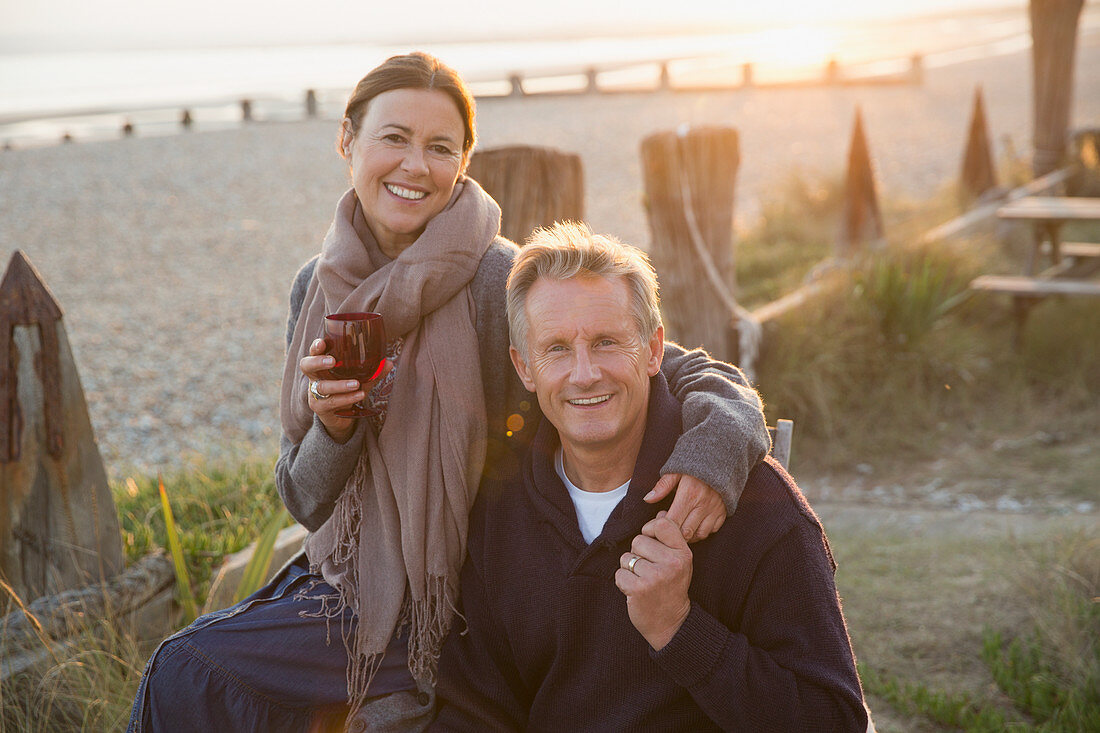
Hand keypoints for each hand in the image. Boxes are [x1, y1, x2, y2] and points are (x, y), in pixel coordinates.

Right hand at [299, 338, 390, 442]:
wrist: (341, 418)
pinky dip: (347, 398)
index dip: (315, 348)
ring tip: (356, 384)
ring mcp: (315, 393)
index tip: (322, 343)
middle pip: (307, 366)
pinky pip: (332, 402)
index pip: (314, 353)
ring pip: (322, 387)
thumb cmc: (347, 391)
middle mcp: (315, 377)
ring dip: (339, 385)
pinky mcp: (321, 408)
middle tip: (332, 361)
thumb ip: (372, 372)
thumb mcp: (360, 379)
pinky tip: (359, 395)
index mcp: (322, 365)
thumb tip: (388, 363)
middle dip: (318, 362)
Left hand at [614, 512, 692, 650]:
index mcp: (683, 553)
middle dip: (638, 554)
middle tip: (649, 570)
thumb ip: (669, 537)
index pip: (661, 524)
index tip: (652, 545)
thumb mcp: (679, 561)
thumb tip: (661, 511)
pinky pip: (619, 573)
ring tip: (643, 581)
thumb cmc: (671, 587)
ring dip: (629, 569)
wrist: (671, 623)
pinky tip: (635, 590)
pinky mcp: (639, 589)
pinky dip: (623, 582)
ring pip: (626, 557)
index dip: (650, 531)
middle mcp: (672, 563)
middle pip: (638, 540)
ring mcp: (656, 577)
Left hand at [644, 473, 726, 542]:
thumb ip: (662, 486)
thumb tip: (648, 499)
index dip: (661, 528)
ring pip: (699, 535)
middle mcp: (703, 504)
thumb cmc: (694, 465)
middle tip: (666, 529)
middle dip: (673, 535)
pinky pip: (712, 531)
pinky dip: (701, 532)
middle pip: (685, 532)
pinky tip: (692, 526)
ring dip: (687, 537)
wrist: (720, 458)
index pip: (673, 521)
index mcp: (690, 493)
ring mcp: (715, 510)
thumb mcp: (676, 471)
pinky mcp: (723, 513)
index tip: (655, 526)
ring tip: (678, 528)